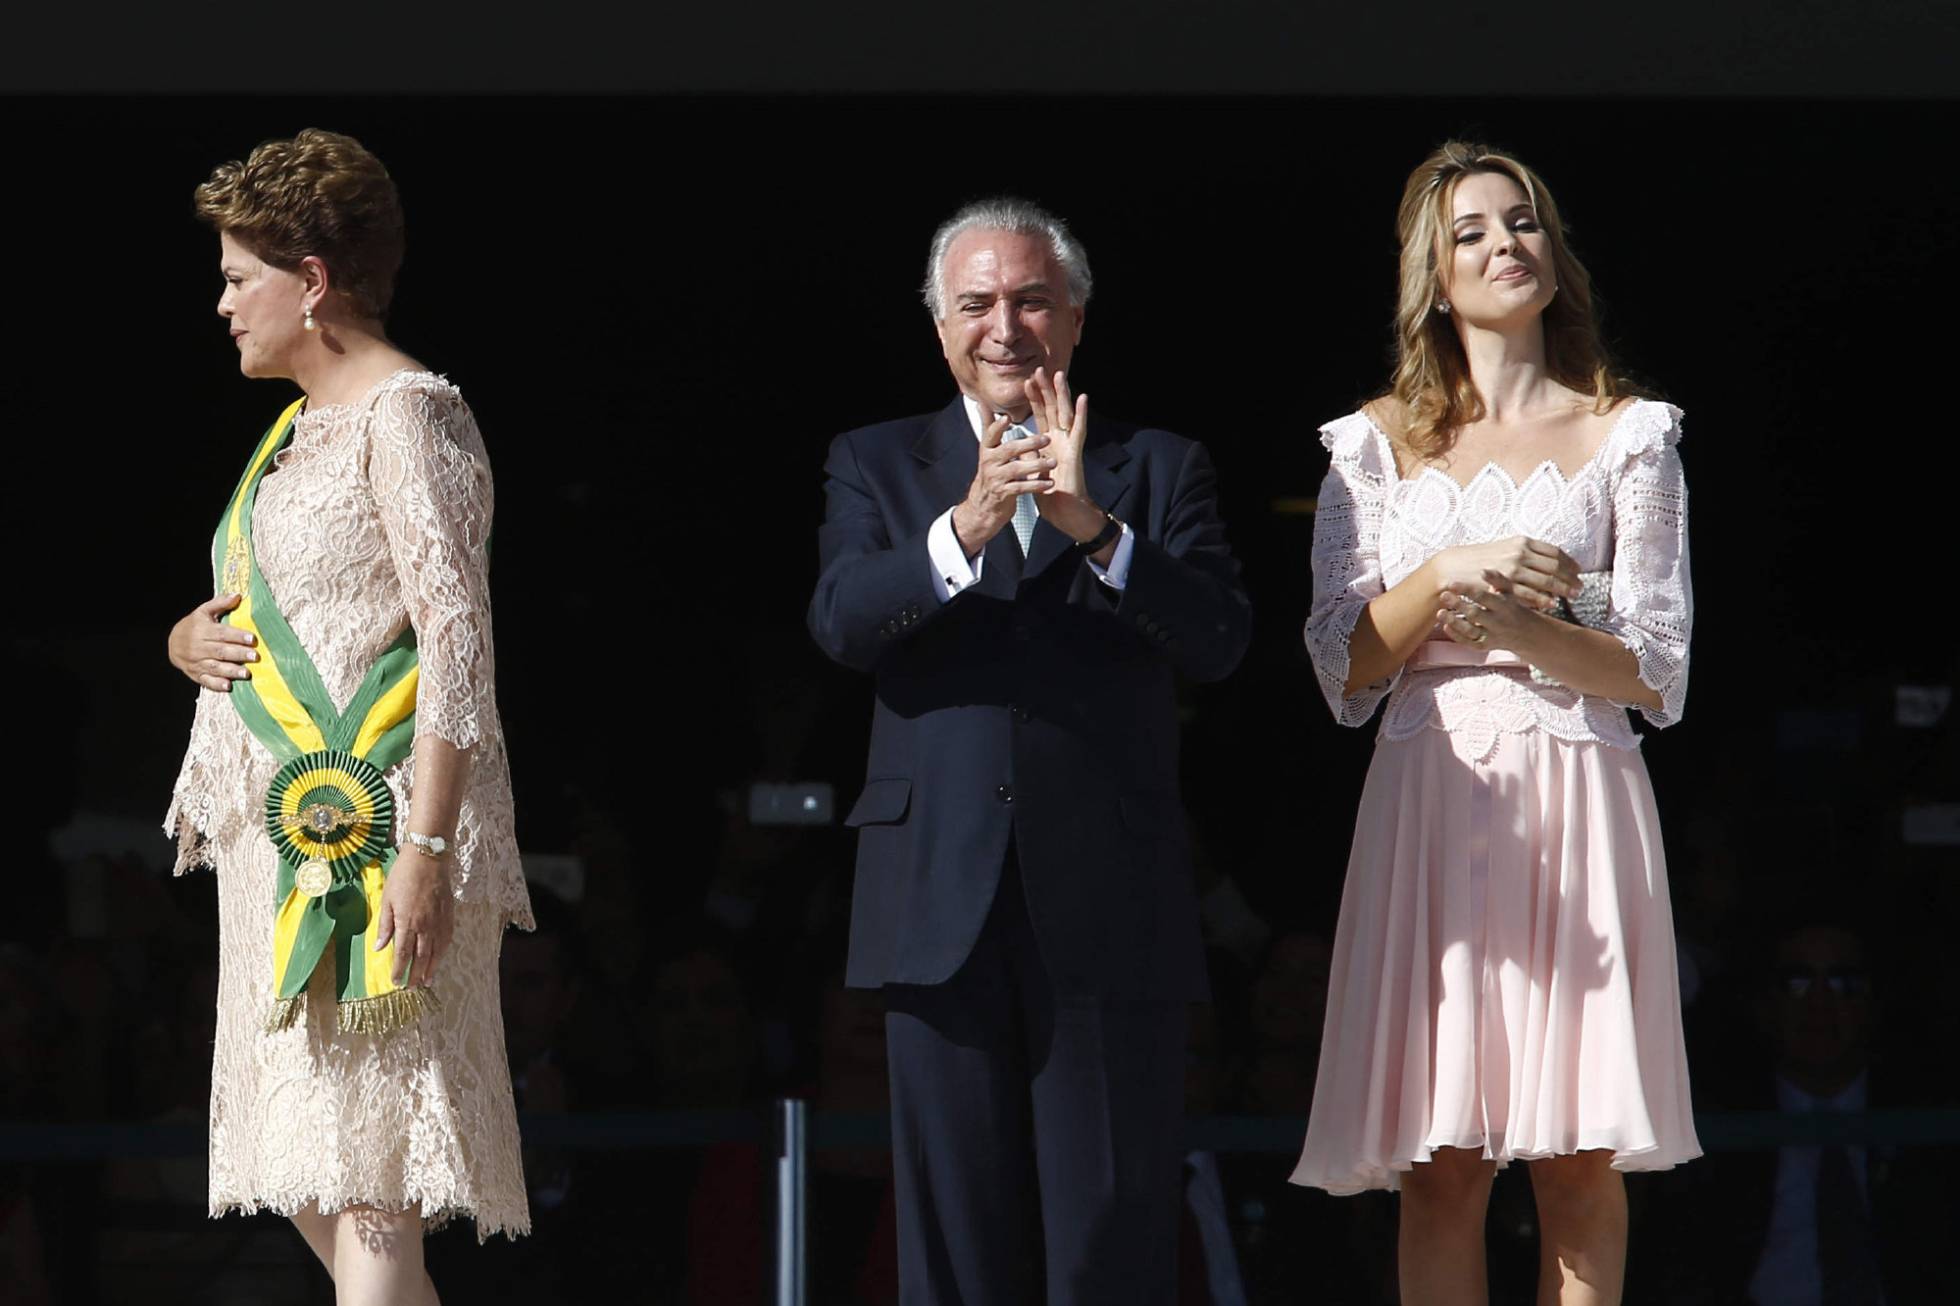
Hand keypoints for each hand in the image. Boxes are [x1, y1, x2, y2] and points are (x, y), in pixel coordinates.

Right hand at [167, 594, 258, 691]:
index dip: (237, 636)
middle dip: (238, 654)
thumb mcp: (203, 611)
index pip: (222, 633)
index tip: (252, 638)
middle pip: (220, 651)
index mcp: (201, 630)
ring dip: (231, 671)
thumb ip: (220, 603)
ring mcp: (196, 662)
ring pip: (215, 667)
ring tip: (246, 673)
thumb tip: (238, 595)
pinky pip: (206, 681)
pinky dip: (216, 684)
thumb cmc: (194, 625)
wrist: (172, 643)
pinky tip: (228, 686)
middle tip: (255, 656)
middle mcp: (198, 647)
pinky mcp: (196, 674)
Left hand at [373, 848, 454, 987]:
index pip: (403, 953)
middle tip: (412, 988)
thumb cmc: (403, 876)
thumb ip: (385, 925)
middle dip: (416, 975)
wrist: (428, 858)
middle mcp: (426, 926)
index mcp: (408, 922)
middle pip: (422, 957)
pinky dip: (443, 953)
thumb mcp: (387, 899)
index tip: (395, 982)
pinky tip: (439, 958)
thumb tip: (379, 947)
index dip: (399, 970)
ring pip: (437, 951)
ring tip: (427, 981)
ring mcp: (439, 921)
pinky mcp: (449, 915)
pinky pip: (447, 939)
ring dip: (431, 968)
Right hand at [950, 410, 1053, 555]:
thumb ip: (988, 427)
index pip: (990, 435)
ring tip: (1053, 462)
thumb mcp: (987, 450)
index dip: (998, 427)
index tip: (1007, 418)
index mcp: (987, 449)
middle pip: (1008, 450)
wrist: (983, 506)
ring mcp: (996, 479)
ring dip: (1036, 465)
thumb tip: (981, 404)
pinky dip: (1036, 485)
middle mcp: (989, 463)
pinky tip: (1049, 483)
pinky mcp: (1004, 494)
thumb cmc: (991, 473)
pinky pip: (1022, 488)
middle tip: (1047, 438)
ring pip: (1016, 469)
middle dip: (1028, 444)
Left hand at [1024, 368, 1105, 541]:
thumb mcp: (1033, 468)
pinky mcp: (1076, 452)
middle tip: (1039, 369)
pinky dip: (1081, 413)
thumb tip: (1020, 440)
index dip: (1034, 398)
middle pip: (1052, 409)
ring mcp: (1069, 444)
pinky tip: (1083, 397)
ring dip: (1063, 394)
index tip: (1026, 381)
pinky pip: (1079, 429)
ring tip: (1059, 375)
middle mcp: (1059, 439)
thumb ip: (1029, 452)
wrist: (1063, 511)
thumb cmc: (1049, 493)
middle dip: (1045, 389)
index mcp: (1048, 442)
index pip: (1040, 415)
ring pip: (1066, 413)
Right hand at [1425, 536, 1576, 613]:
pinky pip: (1529, 593)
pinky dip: (1543, 599)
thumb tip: (1545, 561)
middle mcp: (1520, 552)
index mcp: (1522, 542)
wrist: (1453, 567)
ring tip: (1572, 596)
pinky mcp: (1505, 584)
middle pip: (1555, 566)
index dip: (1569, 562)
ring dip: (1562, 589)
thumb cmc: (1479, 559)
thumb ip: (1525, 553)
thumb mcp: (1504, 549)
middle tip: (1580, 587)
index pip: (1554, 551)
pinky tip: (1552, 604)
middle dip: (1570, 578)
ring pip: (1546, 580)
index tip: (1578, 571)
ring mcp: (1513, 568)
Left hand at [1437, 571, 1549, 652]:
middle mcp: (1498, 622)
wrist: (1527, 633)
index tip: (1452, 583)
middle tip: (1443, 595)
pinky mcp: (1485, 646)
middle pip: (1475, 614)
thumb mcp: (1509, 592)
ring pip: (1471, 631)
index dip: (1468, 590)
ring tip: (1440, 612)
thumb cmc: (1512, 606)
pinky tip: (1445, 626)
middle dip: (1458, 605)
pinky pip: (1469, 643)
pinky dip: (1457, 636)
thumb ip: (1498, 580)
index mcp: (1504, 606)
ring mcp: (1491, 635)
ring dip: (1454, 622)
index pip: (1484, 597)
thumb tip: (1483, 570)